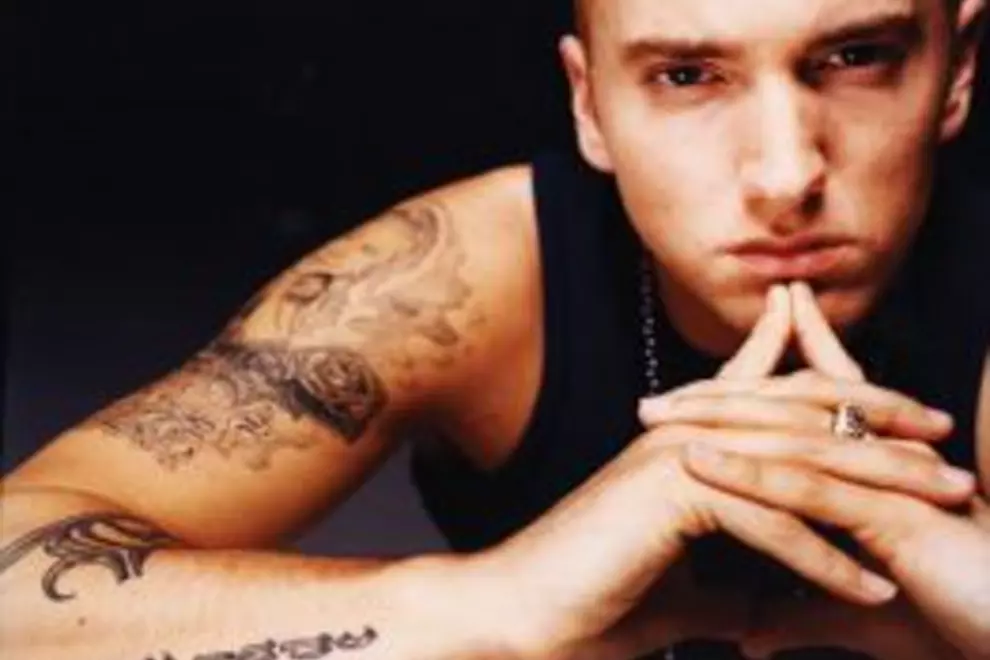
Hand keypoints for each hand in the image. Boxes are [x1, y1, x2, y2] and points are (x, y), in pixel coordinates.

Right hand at [482, 285, 975, 659]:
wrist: (520, 614)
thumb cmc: (591, 602)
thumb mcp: (677, 593)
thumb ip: (719, 590)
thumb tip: (754, 614)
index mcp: (689, 442)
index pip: (778, 402)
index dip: (844, 397)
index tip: (906, 411)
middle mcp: (688, 434)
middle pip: (805, 419)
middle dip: (885, 432)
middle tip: (951, 450)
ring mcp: (678, 457)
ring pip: (797, 463)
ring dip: (877, 492)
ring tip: (941, 511)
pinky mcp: (670, 495)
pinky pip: (768, 523)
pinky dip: (824, 561)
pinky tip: (872, 592)